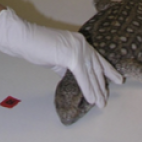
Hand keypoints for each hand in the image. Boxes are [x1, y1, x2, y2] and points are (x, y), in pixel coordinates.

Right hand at [0, 7, 122, 107]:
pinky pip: (82, 76)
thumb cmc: (36, 47)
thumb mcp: (57, 57)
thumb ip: (66, 66)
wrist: (24, 39)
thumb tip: (71, 77)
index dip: (107, 71)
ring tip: (101, 103)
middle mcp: (83, 44)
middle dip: (102, 85)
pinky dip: (88, 88)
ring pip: (91, 74)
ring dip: (97, 90)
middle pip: (96, 68)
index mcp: (80, 42)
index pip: (97, 59)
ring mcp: (78, 49)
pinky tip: (92, 99)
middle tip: (106, 98)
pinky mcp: (72, 56)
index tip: (116, 79)